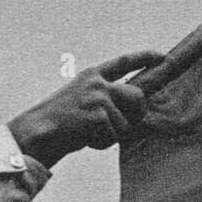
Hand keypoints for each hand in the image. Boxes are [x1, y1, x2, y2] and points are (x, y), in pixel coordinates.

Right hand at [8, 51, 164, 167]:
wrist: (38, 130)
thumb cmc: (60, 122)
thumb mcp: (83, 102)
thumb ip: (106, 100)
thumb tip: (134, 110)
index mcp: (92, 75)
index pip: (124, 62)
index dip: (145, 58)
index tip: (163, 57)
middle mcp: (98, 83)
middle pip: (137, 96)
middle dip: (137, 114)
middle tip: (121, 126)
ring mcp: (99, 98)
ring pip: (126, 123)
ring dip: (112, 135)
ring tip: (88, 133)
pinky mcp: (99, 115)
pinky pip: (114, 136)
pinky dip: (102, 143)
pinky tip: (84, 138)